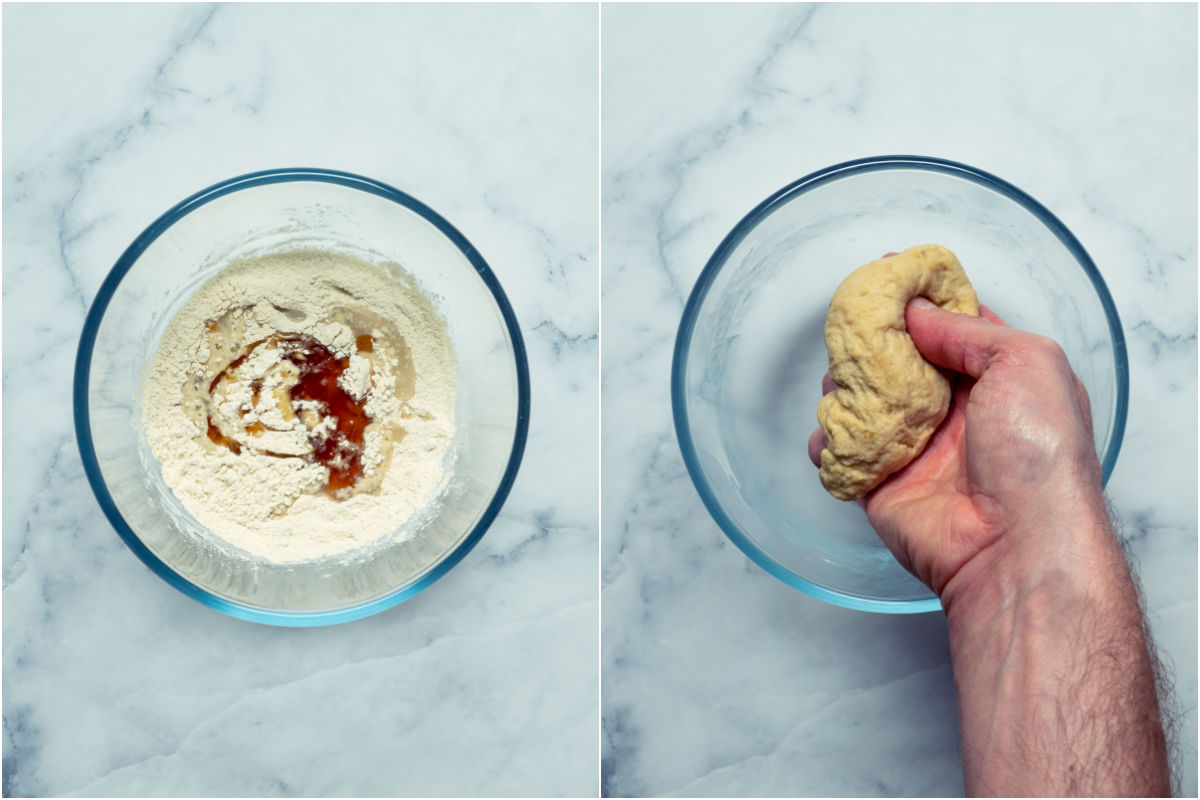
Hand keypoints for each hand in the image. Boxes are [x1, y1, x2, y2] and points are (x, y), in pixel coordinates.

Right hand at [808, 290, 1105, 604]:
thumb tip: (918, 312)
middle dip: (874, 340)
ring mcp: (918, 450)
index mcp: (1000, 379)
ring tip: (838, 374)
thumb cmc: (1039, 453)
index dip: (924, 300)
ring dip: (846, 386)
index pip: (955, 328)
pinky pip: (843, 456)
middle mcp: (957, 412)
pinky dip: (827, 442)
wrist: (1016, 544)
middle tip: (851, 322)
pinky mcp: (883, 485)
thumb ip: (967, 330)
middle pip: (902, 362)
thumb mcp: (1027, 361)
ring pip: (867, 404)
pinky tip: (828, 430)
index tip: (890, 275)